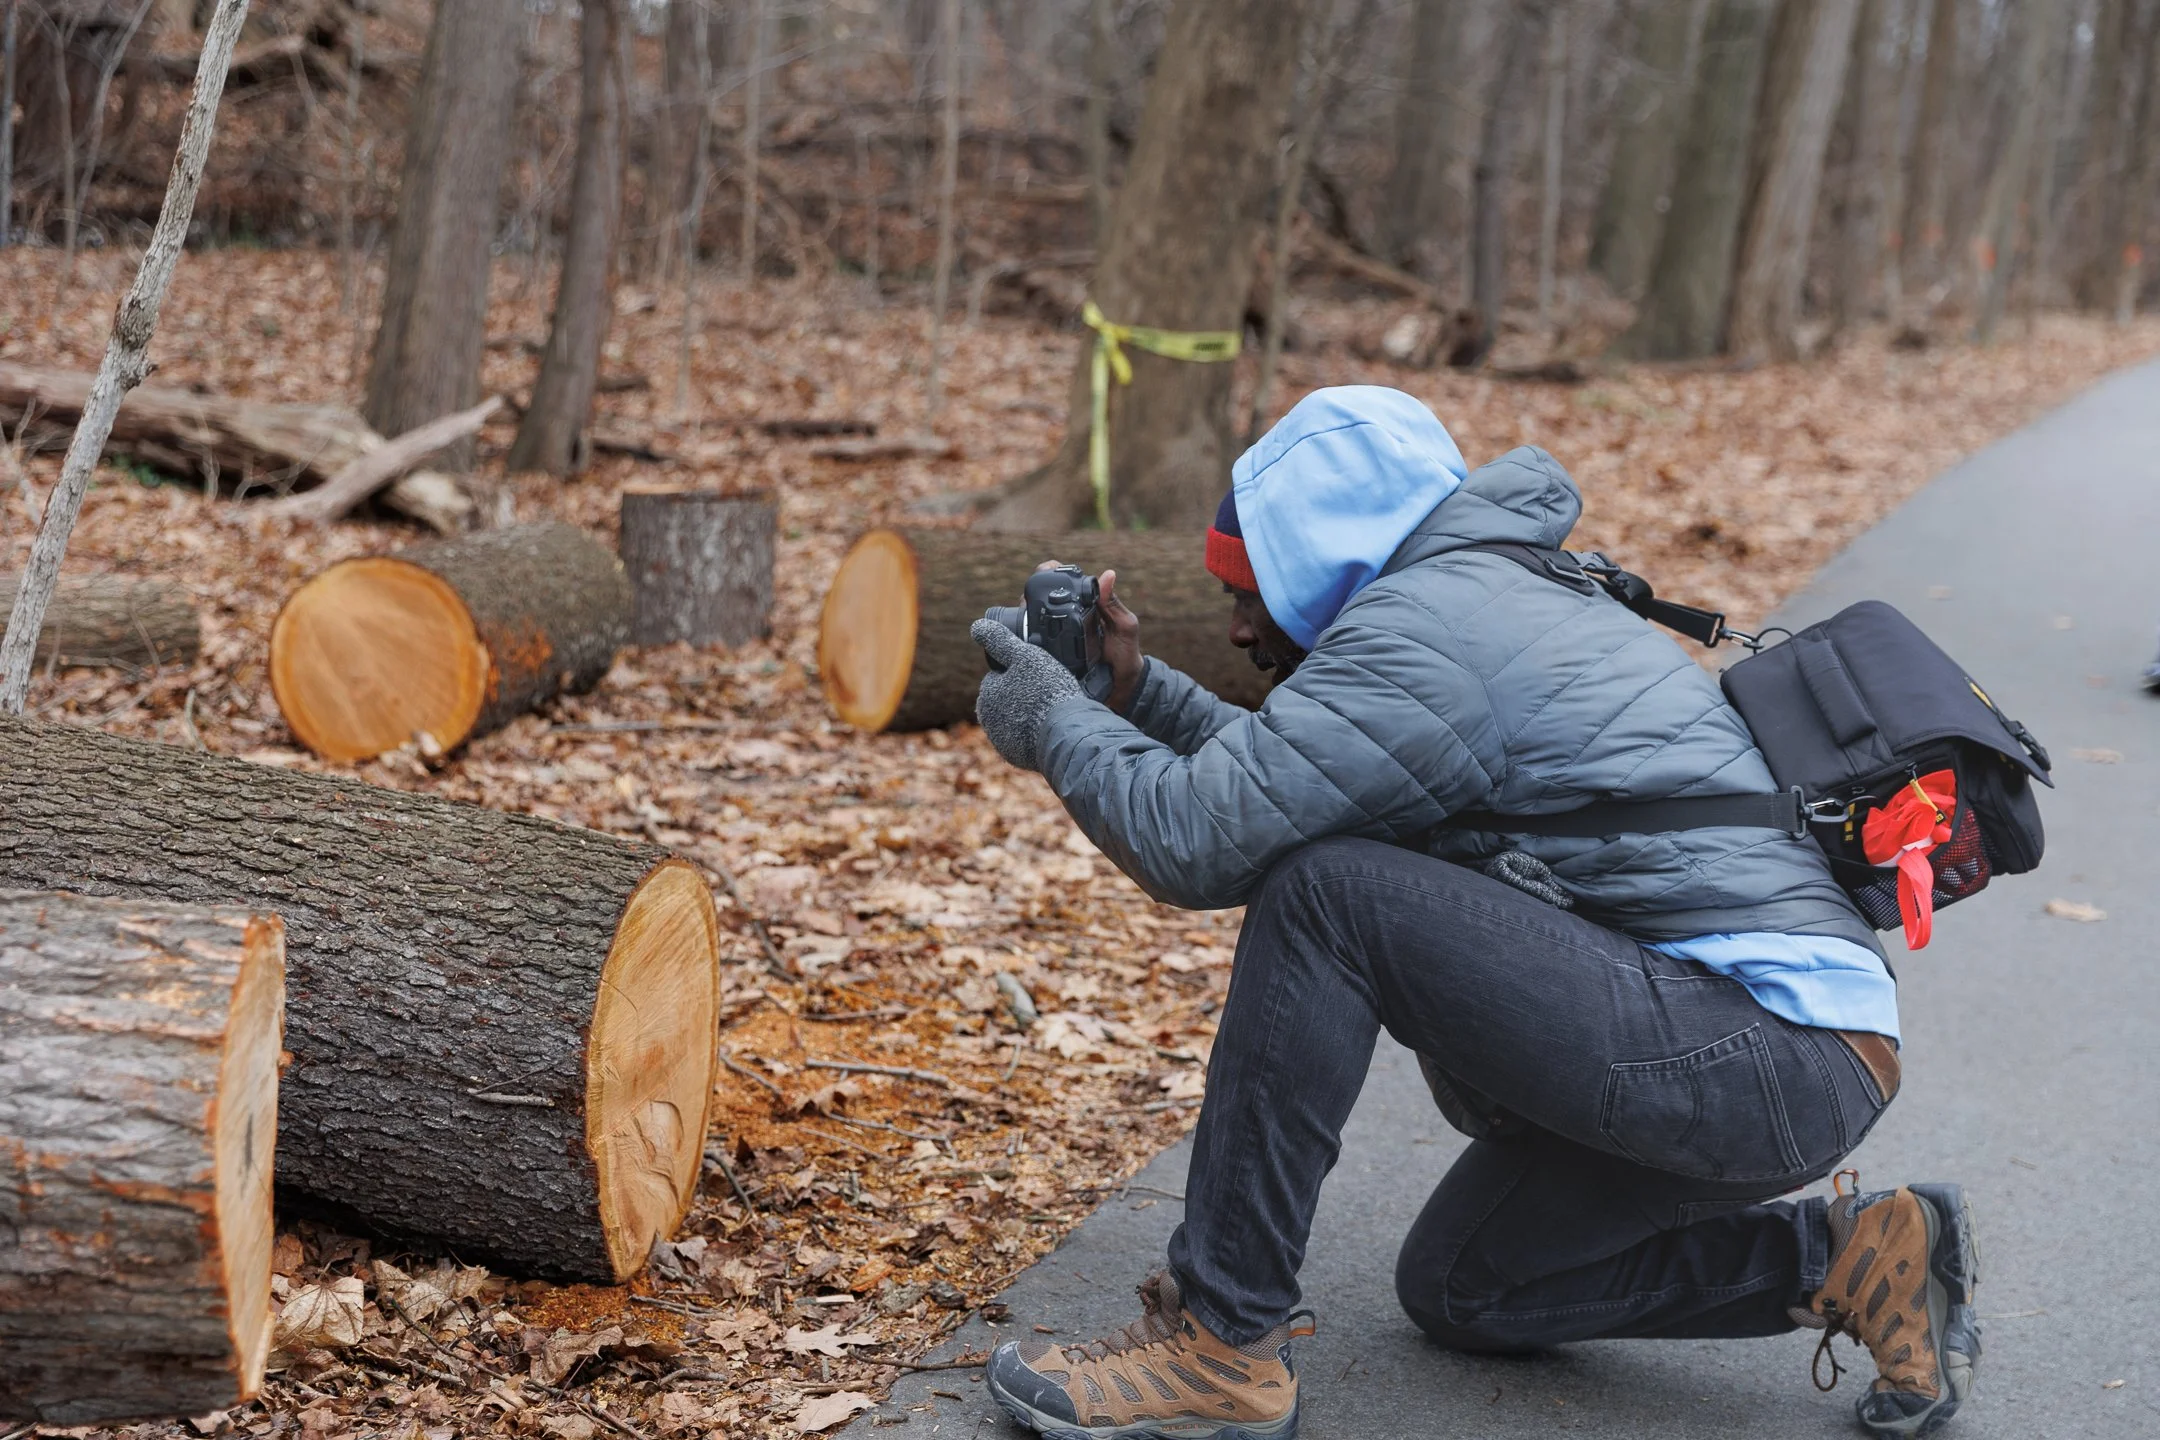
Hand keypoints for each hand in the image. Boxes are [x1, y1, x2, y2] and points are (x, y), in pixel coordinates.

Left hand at [971, 618, 1082, 771]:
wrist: (1065, 734)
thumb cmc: (1046, 691)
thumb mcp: (1025, 656)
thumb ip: (1000, 640)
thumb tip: (977, 626)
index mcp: (987, 694)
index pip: (1002, 676)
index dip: (1022, 672)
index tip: (1039, 675)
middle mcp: (988, 720)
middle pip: (1008, 699)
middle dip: (1023, 694)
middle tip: (1047, 692)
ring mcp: (1001, 741)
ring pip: (1015, 719)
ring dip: (1028, 714)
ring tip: (1050, 709)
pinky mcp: (1015, 756)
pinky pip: (1024, 740)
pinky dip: (1033, 734)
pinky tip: (1048, 727)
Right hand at [1030, 560, 1142, 713]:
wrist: (1121, 690)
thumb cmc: (1125, 655)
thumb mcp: (1124, 627)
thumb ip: (1114, 603)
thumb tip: (1108, 574)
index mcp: (1081, 606)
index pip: (1057, 582)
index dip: (1047, 574)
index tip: (1046, 575)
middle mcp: (1062, 620)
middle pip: (1034, 600)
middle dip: (1029, 597)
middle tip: (1033, 603)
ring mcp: (1052, 640)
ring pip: (1027, 622)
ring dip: (1025, 619)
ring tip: (1030, 621)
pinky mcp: (1045, 659)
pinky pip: (1028, 648)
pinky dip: (1023, 642)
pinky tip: (1025, 642)